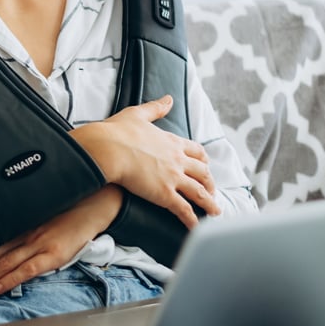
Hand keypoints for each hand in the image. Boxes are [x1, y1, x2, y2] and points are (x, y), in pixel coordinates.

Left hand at [0, 185, 123, 301]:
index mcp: (17, 229)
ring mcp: (37, 244)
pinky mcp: (53, 253)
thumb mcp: (38, 221)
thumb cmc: (66, 213)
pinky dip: (11, 279)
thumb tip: (1, 253)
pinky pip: (28, 268)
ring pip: (3, 265)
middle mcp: (22, 236)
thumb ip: (21, 234)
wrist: (93, 203)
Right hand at [72, 96, 218, 227]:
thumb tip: (168, 98)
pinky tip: (196, 227)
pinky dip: (192, 220)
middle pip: (203, 173)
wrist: (108, 148)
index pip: (196, 152)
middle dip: (210, 183)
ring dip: (209, 203)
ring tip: (216, 212)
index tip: (205, 166)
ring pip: (199, 192)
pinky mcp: (165, 194)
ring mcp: (173, 178)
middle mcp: (178, 159)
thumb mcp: (138, 114)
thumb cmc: (117, 131)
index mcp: (172, 142)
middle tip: (213, 192)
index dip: (203, 161)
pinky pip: (184, 210)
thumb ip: (155, 108)